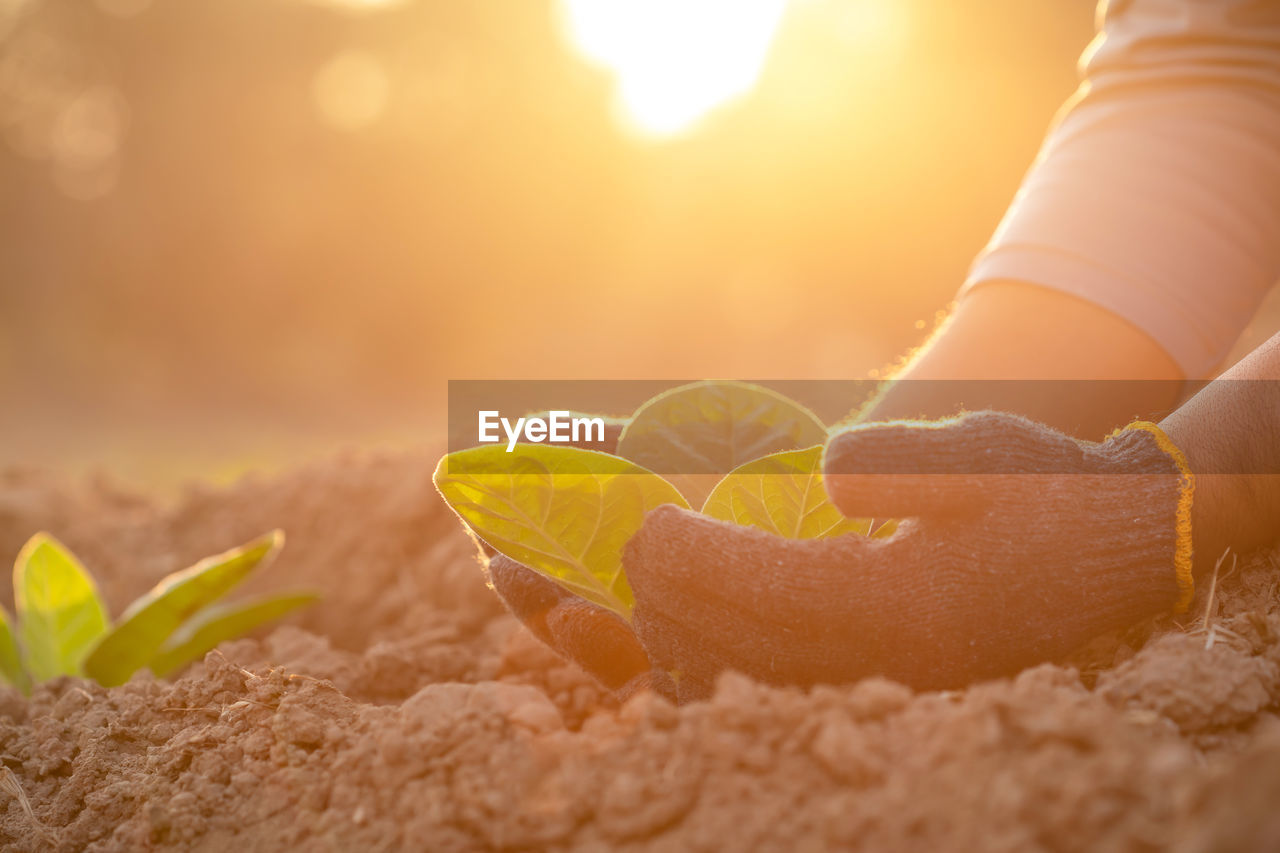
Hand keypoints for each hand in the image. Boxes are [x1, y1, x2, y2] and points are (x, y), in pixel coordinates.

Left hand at [488, 411, 1191, 702]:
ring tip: (610, 592)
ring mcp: (886, 678)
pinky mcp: (880, 674)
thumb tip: (821, 473)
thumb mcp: (987, 457)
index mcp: (915, 608)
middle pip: (745, 643)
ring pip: (751, 672)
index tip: (637, 528)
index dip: (699, 561)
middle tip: (601, 555)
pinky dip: (714, 656)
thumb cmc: (1048, 487)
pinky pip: (777, 679)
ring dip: (672, 634)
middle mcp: (892, 661)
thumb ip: (904, 465)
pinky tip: (667, 631)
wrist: (1115, 544)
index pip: (778, 594)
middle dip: (663, 599)